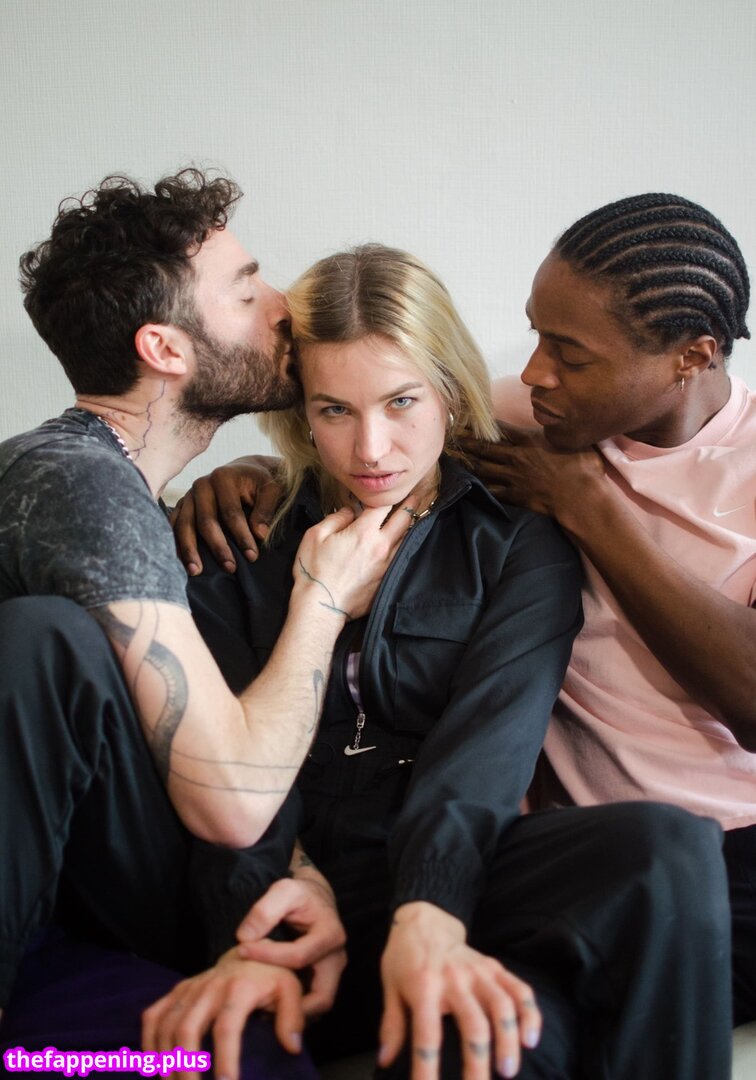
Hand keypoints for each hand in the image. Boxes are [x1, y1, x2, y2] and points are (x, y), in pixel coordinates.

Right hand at [141, 947, 304, 1079]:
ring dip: (167, 1061)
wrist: (250, 948)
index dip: (225, 1058)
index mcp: (239, 988)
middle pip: (187, 1029)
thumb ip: (293, 1017)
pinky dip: (149, 1041)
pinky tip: (155, 1066)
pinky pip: (154, 1015)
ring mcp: (190, 988)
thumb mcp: (290, 989)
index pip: (227, 1027)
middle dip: (186, 1066)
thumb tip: (291, 1048)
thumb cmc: (272, 976)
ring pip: (167, 1026)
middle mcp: (209, 987)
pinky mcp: (178, 990)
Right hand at [171, 456, 282, 575]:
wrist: (244, 471)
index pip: (231, 512)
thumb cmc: (260, 482)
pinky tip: (178, 562)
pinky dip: (174, 544)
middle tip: (230, 568)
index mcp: (223, 477)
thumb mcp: (271, 489)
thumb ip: (266, 509)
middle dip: (218, 546)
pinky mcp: (181, 506)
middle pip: (205, 521)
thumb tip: (259, 534)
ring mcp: (188, 496)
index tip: (252, 556)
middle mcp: (201, 485)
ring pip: (184, 525)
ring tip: (196, 572)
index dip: (241, 535)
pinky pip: (173, 526)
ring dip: (189, 550)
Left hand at [236, 876, 346, 1016]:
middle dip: (292, 1006)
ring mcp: (333, 971)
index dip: (268, 956)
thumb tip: (244, 937)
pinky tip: (269, 1003)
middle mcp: (337, 957)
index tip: (240, 949)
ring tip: (261, 1007)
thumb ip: (264, 910)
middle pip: (322, 996)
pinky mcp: (324, 979)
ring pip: (319, 1005)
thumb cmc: (299, 894)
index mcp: (330, 933)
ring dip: (294, 1011)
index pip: (298, 956)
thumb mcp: (283, 890)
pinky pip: (312, 1002)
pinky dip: (294, 1007)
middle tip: (257, 1004)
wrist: (314, 897)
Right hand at [291, 498, 416, 620]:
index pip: (382, 505)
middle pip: (403, 519)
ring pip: (406, 538)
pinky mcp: (387, 579)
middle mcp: (381, 546)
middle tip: (414, 496)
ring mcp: (387, 564)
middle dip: (409, 505)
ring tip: (413, 516)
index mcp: (364, 532)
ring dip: (410, 525)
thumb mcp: (315, 536)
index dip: (386, 495)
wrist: (322, 607)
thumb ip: (336, 518)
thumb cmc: (314, 571)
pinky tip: (403, 541)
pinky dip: (404, 545)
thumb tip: (349, 511)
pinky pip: (401, 557)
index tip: (389, 490)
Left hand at [377, 903, 540, 1079]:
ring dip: (508, 1041)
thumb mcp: (390, 987)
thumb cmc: (404, 959)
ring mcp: (478, 971)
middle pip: (473, 1025)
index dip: (426, 1068)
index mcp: (423, 986)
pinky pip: (519, 989)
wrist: (424, 920)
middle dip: (478, 1063)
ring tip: (508, 1071)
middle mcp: (454, 978)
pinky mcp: (494, 967)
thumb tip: (385, 1061)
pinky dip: (529, 1014)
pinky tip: (531, 1039)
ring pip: (501, 1007)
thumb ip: (392, 1024)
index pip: (427, 1035)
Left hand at [458, 425, 604, 521]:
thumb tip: (564, 421)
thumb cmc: (583, 468)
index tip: (471, 420)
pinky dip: (479, 486)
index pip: (501, 429)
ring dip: (468, 462)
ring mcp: (513, 477)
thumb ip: (561, 432)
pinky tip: (470, 484)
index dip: (483, 425)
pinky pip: (492, 490)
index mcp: (529, 441)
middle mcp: (516, 457)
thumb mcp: (574, 441)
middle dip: (467, 442)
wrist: (580, 498)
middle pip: (485, 447)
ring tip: (454, 458)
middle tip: (453, 437)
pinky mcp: (515, 496)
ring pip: (483, 468)